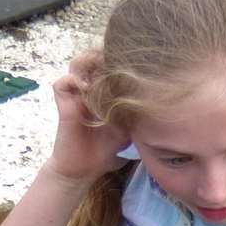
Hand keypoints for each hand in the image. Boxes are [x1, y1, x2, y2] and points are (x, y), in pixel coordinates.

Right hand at [45, 50, 131, 184]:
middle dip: (105, 55)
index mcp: (103, 92)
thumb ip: (137, 112)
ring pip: (77, 64)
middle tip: (120, 63)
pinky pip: (63, 83)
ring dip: (89, 63)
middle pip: (93, 57)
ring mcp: (75, 95)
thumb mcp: (129, 127)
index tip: (134, 62)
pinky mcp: (64, 104)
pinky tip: (88, 90)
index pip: (108, 64)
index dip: (118, 58)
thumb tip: (162, 100)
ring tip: (103, 73)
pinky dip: (75, 81)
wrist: (85, 170)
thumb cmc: (106, 150)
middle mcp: (88, 89)